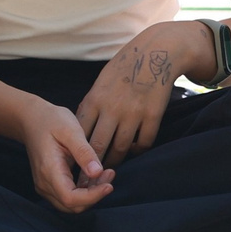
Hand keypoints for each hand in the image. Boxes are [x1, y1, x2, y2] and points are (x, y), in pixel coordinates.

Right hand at [19, 96, 114, 211]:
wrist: (31, 119)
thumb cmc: (51, 121)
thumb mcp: (71, 130)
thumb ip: (84, 152)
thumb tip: (97, 173)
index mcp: (49, 170)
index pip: (70, 198)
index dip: (92, 197)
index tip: (109, 184)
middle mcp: (44, 183)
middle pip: (72, 205)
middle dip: (95, 196)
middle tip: (110, 174)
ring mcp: (44, 185)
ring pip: (70, 204)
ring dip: (90, 194)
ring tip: (105, 173)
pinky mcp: (49, 184)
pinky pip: (67, 196)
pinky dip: (83, 191)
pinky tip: (94, 175)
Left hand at [76, 21, 204, 167]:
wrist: (156, 52)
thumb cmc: (125, 67)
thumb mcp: (101, 81)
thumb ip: (91, 104)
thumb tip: (80, 128)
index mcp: (95, 99)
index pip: (80, 134)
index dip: (76, 152)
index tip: (74, 165)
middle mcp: (113, 108)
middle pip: (98, 146)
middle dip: (93, 165)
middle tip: (89, 180)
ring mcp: (134, 113)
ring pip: (121, 149)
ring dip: (116, 160)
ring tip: (111, 167)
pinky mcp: (153, 115)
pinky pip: (144, 143)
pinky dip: (138, 150)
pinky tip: (134, 149)